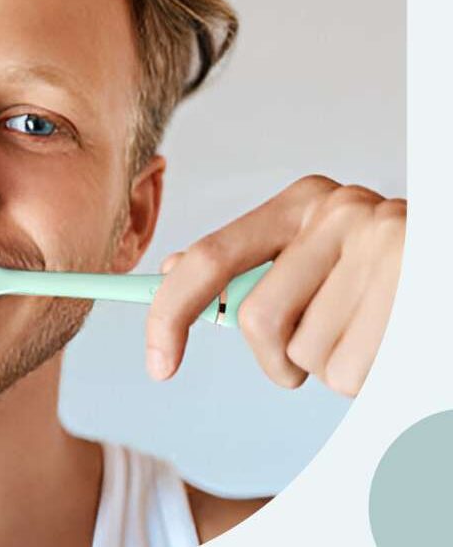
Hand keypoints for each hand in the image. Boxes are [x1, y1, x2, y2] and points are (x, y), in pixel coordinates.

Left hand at [144, 175, 405, 396]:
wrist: (452, 260)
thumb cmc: (389, 274)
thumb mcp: (317, 252)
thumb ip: (252, 262)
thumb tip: (175, 271)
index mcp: (304, 201)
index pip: (211, 259)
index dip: (169, 313)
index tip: (157, 365)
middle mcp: (340, 213)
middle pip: (258, 323)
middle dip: (281, 359)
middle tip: (319, 350)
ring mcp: (384, 247)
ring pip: (310, 357)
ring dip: (337, 368)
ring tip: (376, 332)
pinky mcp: (415, 289)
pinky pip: (354, 374)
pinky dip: (369, 379)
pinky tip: (394, 342)